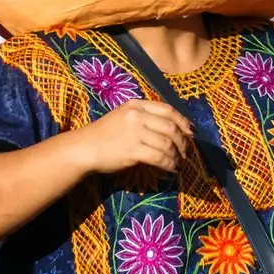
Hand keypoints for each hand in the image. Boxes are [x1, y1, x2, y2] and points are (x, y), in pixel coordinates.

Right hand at [72, 99, 192, 175]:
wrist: (84, 148)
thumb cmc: (103, 134)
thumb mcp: (123, 116)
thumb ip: (144, 117)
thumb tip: (171, 129)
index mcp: (136, 105)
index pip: (167, 109)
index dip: (183, 121)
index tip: (190, 132)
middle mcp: (137, 116)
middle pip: (171, 127)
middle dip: (183, 141)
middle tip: (186, 151)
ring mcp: (135, 132)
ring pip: (167, 143)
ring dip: (176, 154)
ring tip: (177, 161)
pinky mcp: (133, 150)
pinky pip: (159, 157)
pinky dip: (168, 164)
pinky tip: (170, 168)